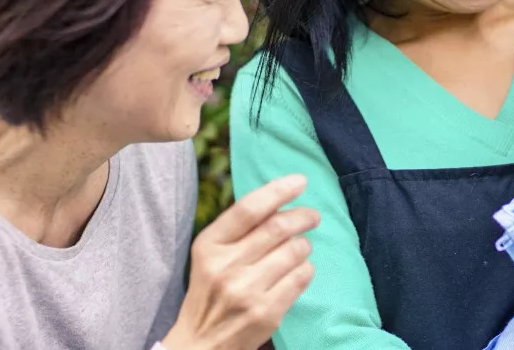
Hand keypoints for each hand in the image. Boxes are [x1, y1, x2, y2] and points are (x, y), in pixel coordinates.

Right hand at [163, 175, 319, 349]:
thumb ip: (238, 229)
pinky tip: (299, 269)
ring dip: (305, 244)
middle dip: (303, 216)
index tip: (300, 181)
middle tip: (313, 216)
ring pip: (295, 251)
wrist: (200, 343)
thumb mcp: (210, 254)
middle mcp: (226, 266)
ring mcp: (247, 290)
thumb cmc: (210, 290)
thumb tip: (279, 199)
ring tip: (302, 247)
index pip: (249, 208)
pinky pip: (301, 277)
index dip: (279, 190)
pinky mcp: (267, 312)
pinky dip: (307, 268)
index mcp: (209, 245)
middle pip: (278, 227)